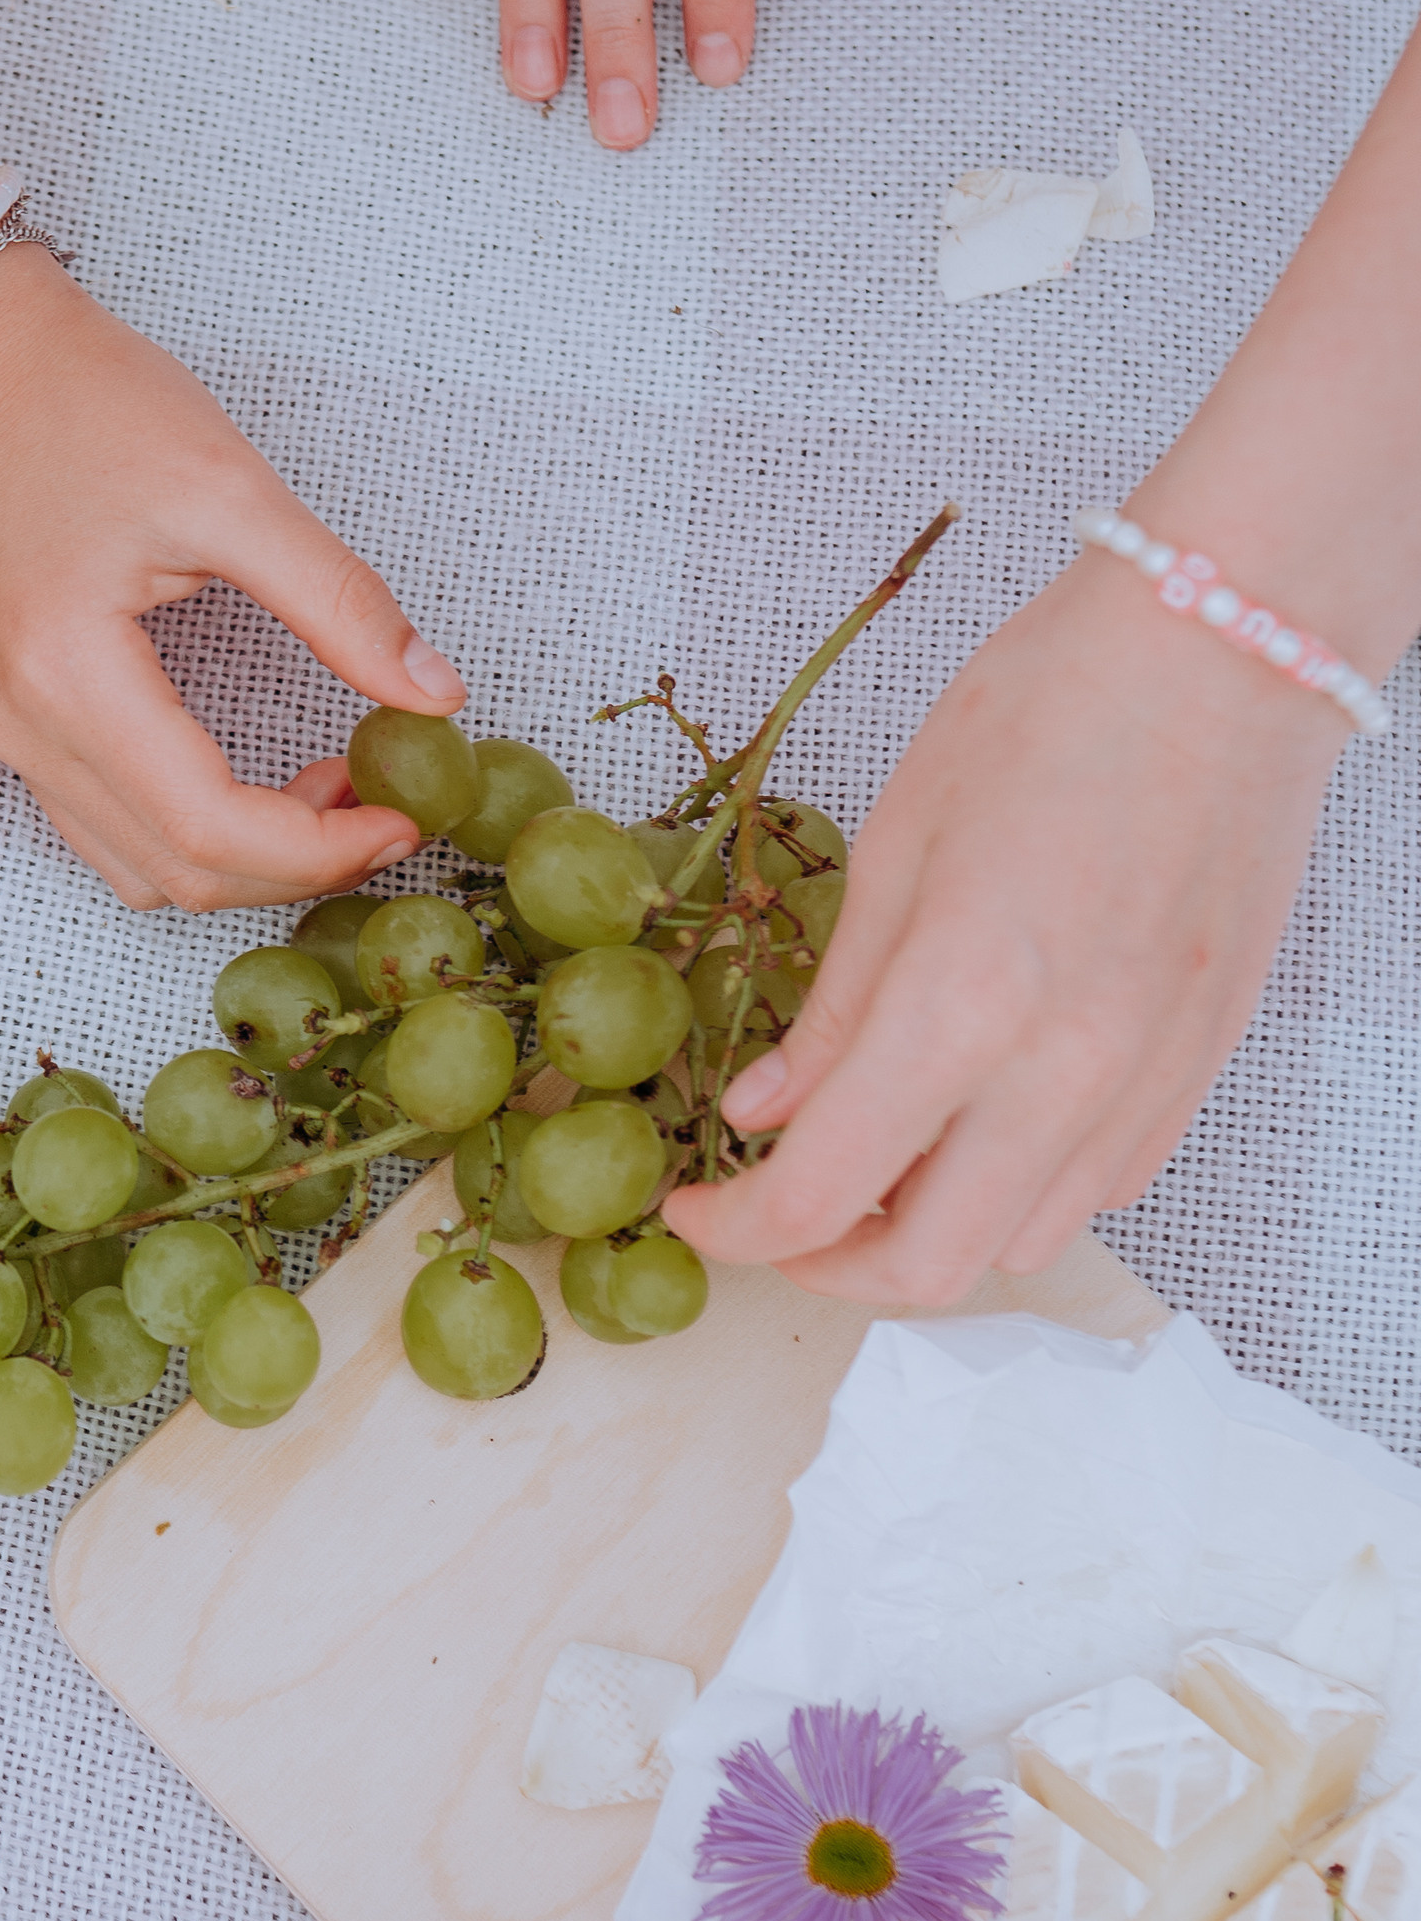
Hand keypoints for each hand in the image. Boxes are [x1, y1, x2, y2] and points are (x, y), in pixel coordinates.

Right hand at [0, 251, 470, 909]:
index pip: (210, 828)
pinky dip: (190, 836)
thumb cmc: (85, 399)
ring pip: (137, 869)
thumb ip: (338, 601)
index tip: (405, 817)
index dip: (321, 848)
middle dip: (296, 865)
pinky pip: (105, 828)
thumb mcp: (232, 487)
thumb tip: (432, 693)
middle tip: (386, 811)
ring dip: (244, 861)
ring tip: (330, 793)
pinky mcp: (11, 716)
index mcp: (68, 674)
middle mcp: (22, 725)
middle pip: (176, 873)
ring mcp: (5, 729)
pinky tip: (255, 783)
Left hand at [661, 556, 1343, 1301]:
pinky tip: (975, 1121)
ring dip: (930, 1233)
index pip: (821, 1196)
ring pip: (1023, 1245)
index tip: (694, 1208)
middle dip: (824, 1263)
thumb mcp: (894, 846)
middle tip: (772, 1211)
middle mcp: (1064, 1073)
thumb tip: (760, 1112)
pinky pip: (1100, 1189)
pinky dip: (1019, 1190)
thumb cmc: (1049, 713)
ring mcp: (1147, 1082)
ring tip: (873, 1160)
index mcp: (962, 1006)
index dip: (737, 1230)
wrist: (1227, 654)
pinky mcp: (1201, 1070)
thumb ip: (832, 1009)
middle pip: (927, 1267)